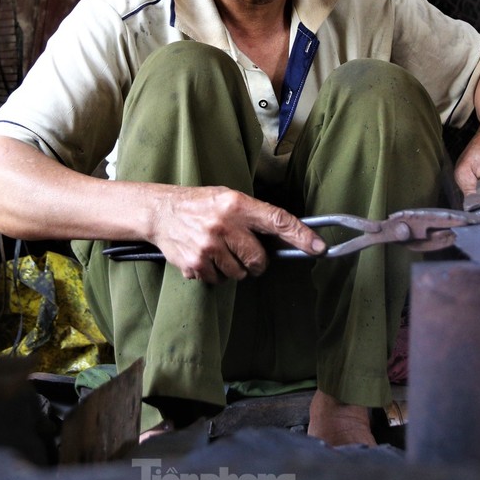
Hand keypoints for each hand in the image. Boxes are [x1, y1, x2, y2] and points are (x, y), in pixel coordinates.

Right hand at [146, 186, 325, 283]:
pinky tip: (204, 256)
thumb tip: (287, 238)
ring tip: (218, 250)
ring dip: (233, 268)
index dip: (301, 236)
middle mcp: (224, 225)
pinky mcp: (195, 265)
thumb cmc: (200, 205)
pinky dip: (214, 273)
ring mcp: (209, 247)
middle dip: (256, 261)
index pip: (277, 220)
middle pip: (259, 259)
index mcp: (236, 204)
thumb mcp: (228, 199)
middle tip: (242, 251)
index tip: (319, 248)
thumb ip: (253, 216)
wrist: (161, 212)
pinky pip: (218, 281)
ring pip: (239, 274)